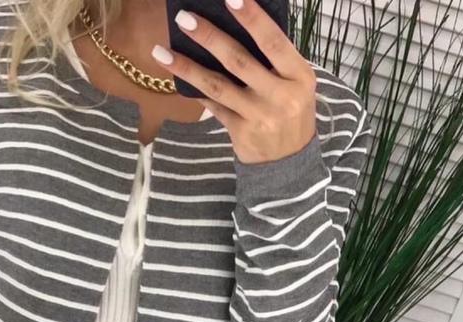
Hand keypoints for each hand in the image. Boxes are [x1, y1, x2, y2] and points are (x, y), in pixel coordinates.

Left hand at [152, 0, 316, 164]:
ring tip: (162, 51)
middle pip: (239, 61)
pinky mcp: (240, 132)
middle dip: (209, 37)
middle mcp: (280, 96)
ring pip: (218, 86)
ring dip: (187, 67)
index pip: (274, 42)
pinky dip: (194, 89)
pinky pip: (213, 106)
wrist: (290, 161)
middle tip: (184, 18)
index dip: (252, 18)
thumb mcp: (296, 82)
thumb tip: (236, 24)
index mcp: (300, 76)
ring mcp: (259, 116)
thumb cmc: (291, 110)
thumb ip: (274, 58)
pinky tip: (175, 75)